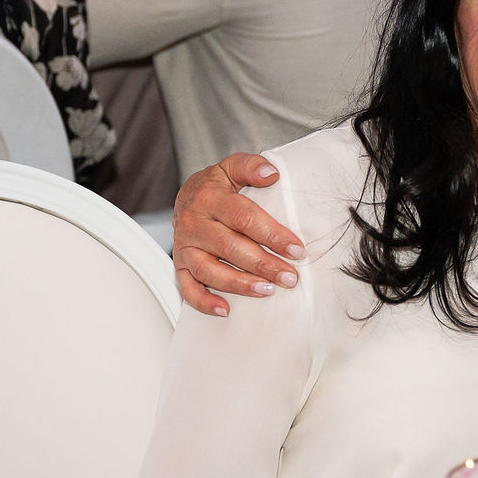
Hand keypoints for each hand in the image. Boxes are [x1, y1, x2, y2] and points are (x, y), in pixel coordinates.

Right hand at [172, 152, 304, 315]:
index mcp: (210, 197)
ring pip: (209, 270)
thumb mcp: (233, 167)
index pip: (244, 218)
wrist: (187, 195)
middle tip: (290, 277)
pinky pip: (187, 287)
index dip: (272, 235)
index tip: (297, 249)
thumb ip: (251, 167)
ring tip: (267, 291)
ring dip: (239, 284)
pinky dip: (204, 301)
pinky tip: (226, 310)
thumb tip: (272, 173)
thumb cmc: (217, 185)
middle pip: (230, 247)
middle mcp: (194, 223)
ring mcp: (185, 246)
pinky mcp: (180, 264)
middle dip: (263, 264)